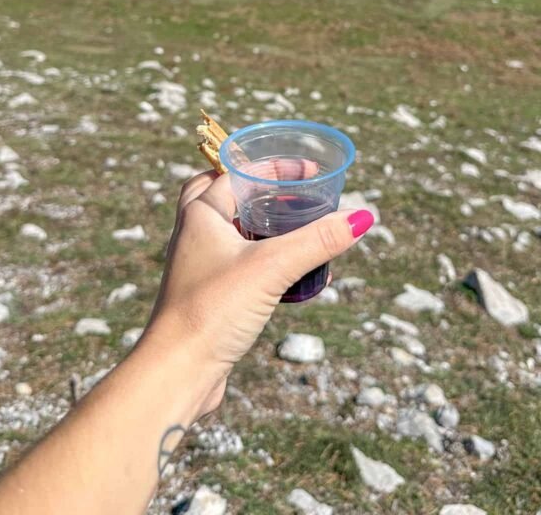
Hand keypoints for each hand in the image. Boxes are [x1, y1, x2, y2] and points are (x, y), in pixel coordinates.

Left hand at [145, 165, 373, 414]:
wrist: (177, 374)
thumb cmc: (212, 312)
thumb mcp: (272, 268)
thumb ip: (317, 240)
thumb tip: (363, 216)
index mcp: (200, 214)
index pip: (238, 171)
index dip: (276, 166)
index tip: (312, 171)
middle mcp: (195, 234)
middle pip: (226, 194)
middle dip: (259, 189)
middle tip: (292, 191)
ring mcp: (201, 266)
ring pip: (234, 230)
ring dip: (265, 226)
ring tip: (299, 230)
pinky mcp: (210, 295)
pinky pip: (239, 263)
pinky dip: (264, 259)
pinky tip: (291, 276)